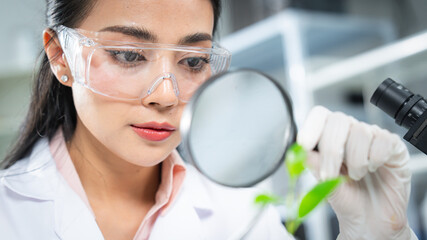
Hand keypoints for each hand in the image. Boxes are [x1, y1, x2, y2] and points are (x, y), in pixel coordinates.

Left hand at [297, 106, 414, 239]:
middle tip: (329, 175)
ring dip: (355, 161)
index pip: (320, 115)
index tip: (304, 144)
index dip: (311, 126)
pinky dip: (375, 159)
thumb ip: (315, 167)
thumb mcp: (325, 185)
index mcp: (329, 136)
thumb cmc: (348, 199)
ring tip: (356, 176)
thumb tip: (303, 152)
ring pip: (360, 132)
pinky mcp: (393, 146)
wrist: (371, 220)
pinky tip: (374, 169)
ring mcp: (372, 137)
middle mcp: (350, 132)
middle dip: (331, 151)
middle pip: (338, 121)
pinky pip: (383, 141)